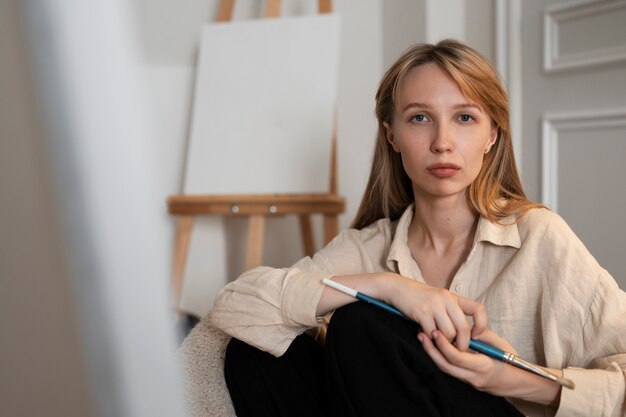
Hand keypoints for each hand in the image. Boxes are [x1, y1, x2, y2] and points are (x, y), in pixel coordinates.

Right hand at [384, 274, 486, 350]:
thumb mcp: (438, 299)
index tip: (475, 336)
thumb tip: (464, 336)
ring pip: (449, 333)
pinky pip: (432, 334)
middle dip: (461, 344)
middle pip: (464, 328)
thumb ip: (450, 312)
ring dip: (443, 342)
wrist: (396, 287)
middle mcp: (446, 299)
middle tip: (456, 351)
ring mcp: (434, 305)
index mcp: (453, 296)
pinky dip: (430, 339)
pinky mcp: (422, 312)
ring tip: (436, 341)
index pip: (478, 309)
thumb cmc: (417, 297)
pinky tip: (424, 335)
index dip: (482, 325)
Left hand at [418, 328, 562, 404]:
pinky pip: (450, 370)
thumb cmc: (511, 361)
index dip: (444, 345)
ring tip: (423, 338)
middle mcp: (474, 377)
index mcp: (483, 366)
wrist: (518, 383)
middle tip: (421, 334)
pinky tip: (434, 346)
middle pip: (445, 366)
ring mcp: (469, 381)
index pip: (457, 358)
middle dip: (431, 350)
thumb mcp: (499, 344)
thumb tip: (464, 325)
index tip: (435, 332)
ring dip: (433, 354)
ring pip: (445, 369)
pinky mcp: (466, 381)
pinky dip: (440, 358)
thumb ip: (481, 334)